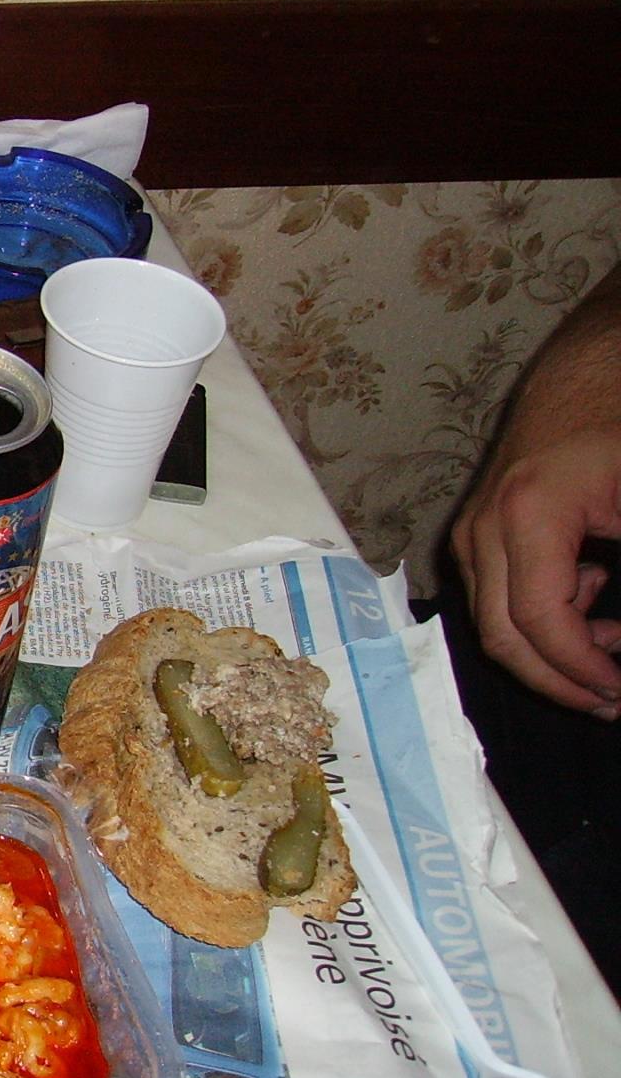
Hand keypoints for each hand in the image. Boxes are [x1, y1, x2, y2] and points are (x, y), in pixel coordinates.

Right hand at [451, 426, 620, 717]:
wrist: (584, 377)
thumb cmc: (617, 430)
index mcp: (528, 516)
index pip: (541, 621)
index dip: (581, 669)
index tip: (620, 691)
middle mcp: (484, 529)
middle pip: (502, 636)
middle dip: (558, 680)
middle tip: (612, 700)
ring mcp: (472, 532)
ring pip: (493, 624)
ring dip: (548, 654)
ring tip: (609, 650)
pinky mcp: (473, 534)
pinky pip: (494, 600)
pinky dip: (536, 621)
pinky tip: (586, 599)